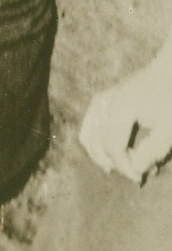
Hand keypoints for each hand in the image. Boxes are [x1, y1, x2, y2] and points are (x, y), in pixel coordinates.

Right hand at [79, 56, 171, 183]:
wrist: (166, 72)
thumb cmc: (169, 99)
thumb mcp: (169, 127)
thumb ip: (153, 150)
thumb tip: (135, 170)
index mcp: (121, 108)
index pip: (113, 147)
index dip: (125, 167)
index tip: (141, 178)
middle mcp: (104, 103)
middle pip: (99, 144)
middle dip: (117, 164)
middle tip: (138, 174)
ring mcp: (99, 100)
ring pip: (88, 137)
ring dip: (102, 156)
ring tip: (123, 166)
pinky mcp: (100, 100)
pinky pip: (87, 127)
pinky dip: (94, 144)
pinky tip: (108, 156)